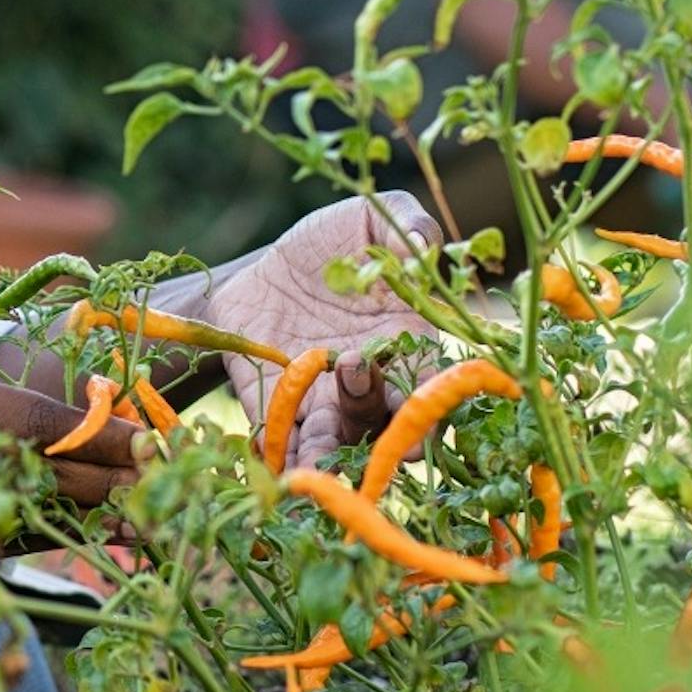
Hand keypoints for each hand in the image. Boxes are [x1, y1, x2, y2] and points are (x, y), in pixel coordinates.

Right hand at [0, 369, 142, 568]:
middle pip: (36, 474)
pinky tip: (56, 538)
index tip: (145, 440)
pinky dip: (24, 544)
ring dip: (76, 522)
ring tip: (126, 516)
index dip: (96, 434)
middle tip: (156, 487)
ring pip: (18, 522)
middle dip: (105, 484)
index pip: (31, 419)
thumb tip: (66, 431)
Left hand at [170, 192, 447, 469]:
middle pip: (386, 421)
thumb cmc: (331, 245)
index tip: (421, 404)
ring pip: (339, 443)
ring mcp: (326, 403)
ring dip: (332, 453)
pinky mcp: (281, 412)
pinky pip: (286, 446)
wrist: (262, 271)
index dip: (430, 399)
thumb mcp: (369, 220)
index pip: (428, 381)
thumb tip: (423, 247)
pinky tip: (281, 470)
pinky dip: (287, 462)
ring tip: (318, 457)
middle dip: (381, 424)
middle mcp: (372, 385)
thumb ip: (408, 226)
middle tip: (357, 382)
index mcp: (406, 344)